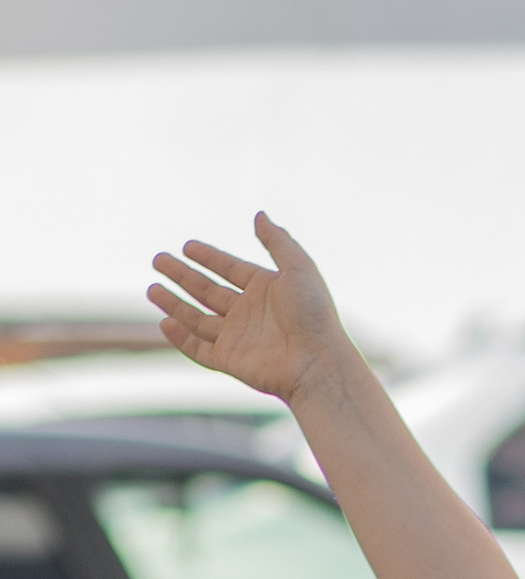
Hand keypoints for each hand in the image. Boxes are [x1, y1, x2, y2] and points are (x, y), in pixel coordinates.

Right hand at [148, 213, 347, 410]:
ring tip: (152, 289)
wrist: (318, 362)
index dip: (208, 257)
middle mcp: (250, 314)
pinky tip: (165, 322)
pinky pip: (200, 350)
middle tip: (158, 260)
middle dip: (182, 276)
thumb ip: (277, 240)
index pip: (230, 269)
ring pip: (198, 319)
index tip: (187, 246)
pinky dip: (182, 339)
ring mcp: (239, 339)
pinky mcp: (231, 362)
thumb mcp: (299, 267)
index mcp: (266, 290)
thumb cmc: (314, 314)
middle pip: (208, 291)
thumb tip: (259, 215)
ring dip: (174, 304)